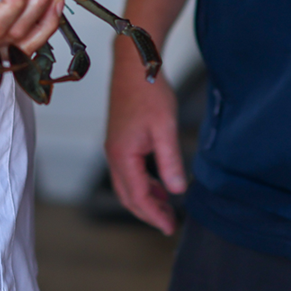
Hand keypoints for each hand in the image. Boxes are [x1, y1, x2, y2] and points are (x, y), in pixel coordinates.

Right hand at [104, 50, 185, 234]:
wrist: (136, 63)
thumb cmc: (149, 92)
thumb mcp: (165, 128)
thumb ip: (170, 161)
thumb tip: (177, 191)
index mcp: (122, 154)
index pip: (137, 196)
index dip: (154, 215)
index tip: (170, 227)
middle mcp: (113, 153)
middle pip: (127, 195)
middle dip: (147, 212)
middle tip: (169, 223)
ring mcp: (114, 146)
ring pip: (126, 184)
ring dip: (145, 198)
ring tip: (167, 206)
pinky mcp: (120, 139)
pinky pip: (128, 171)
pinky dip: (142, 183)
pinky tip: (158, 182)